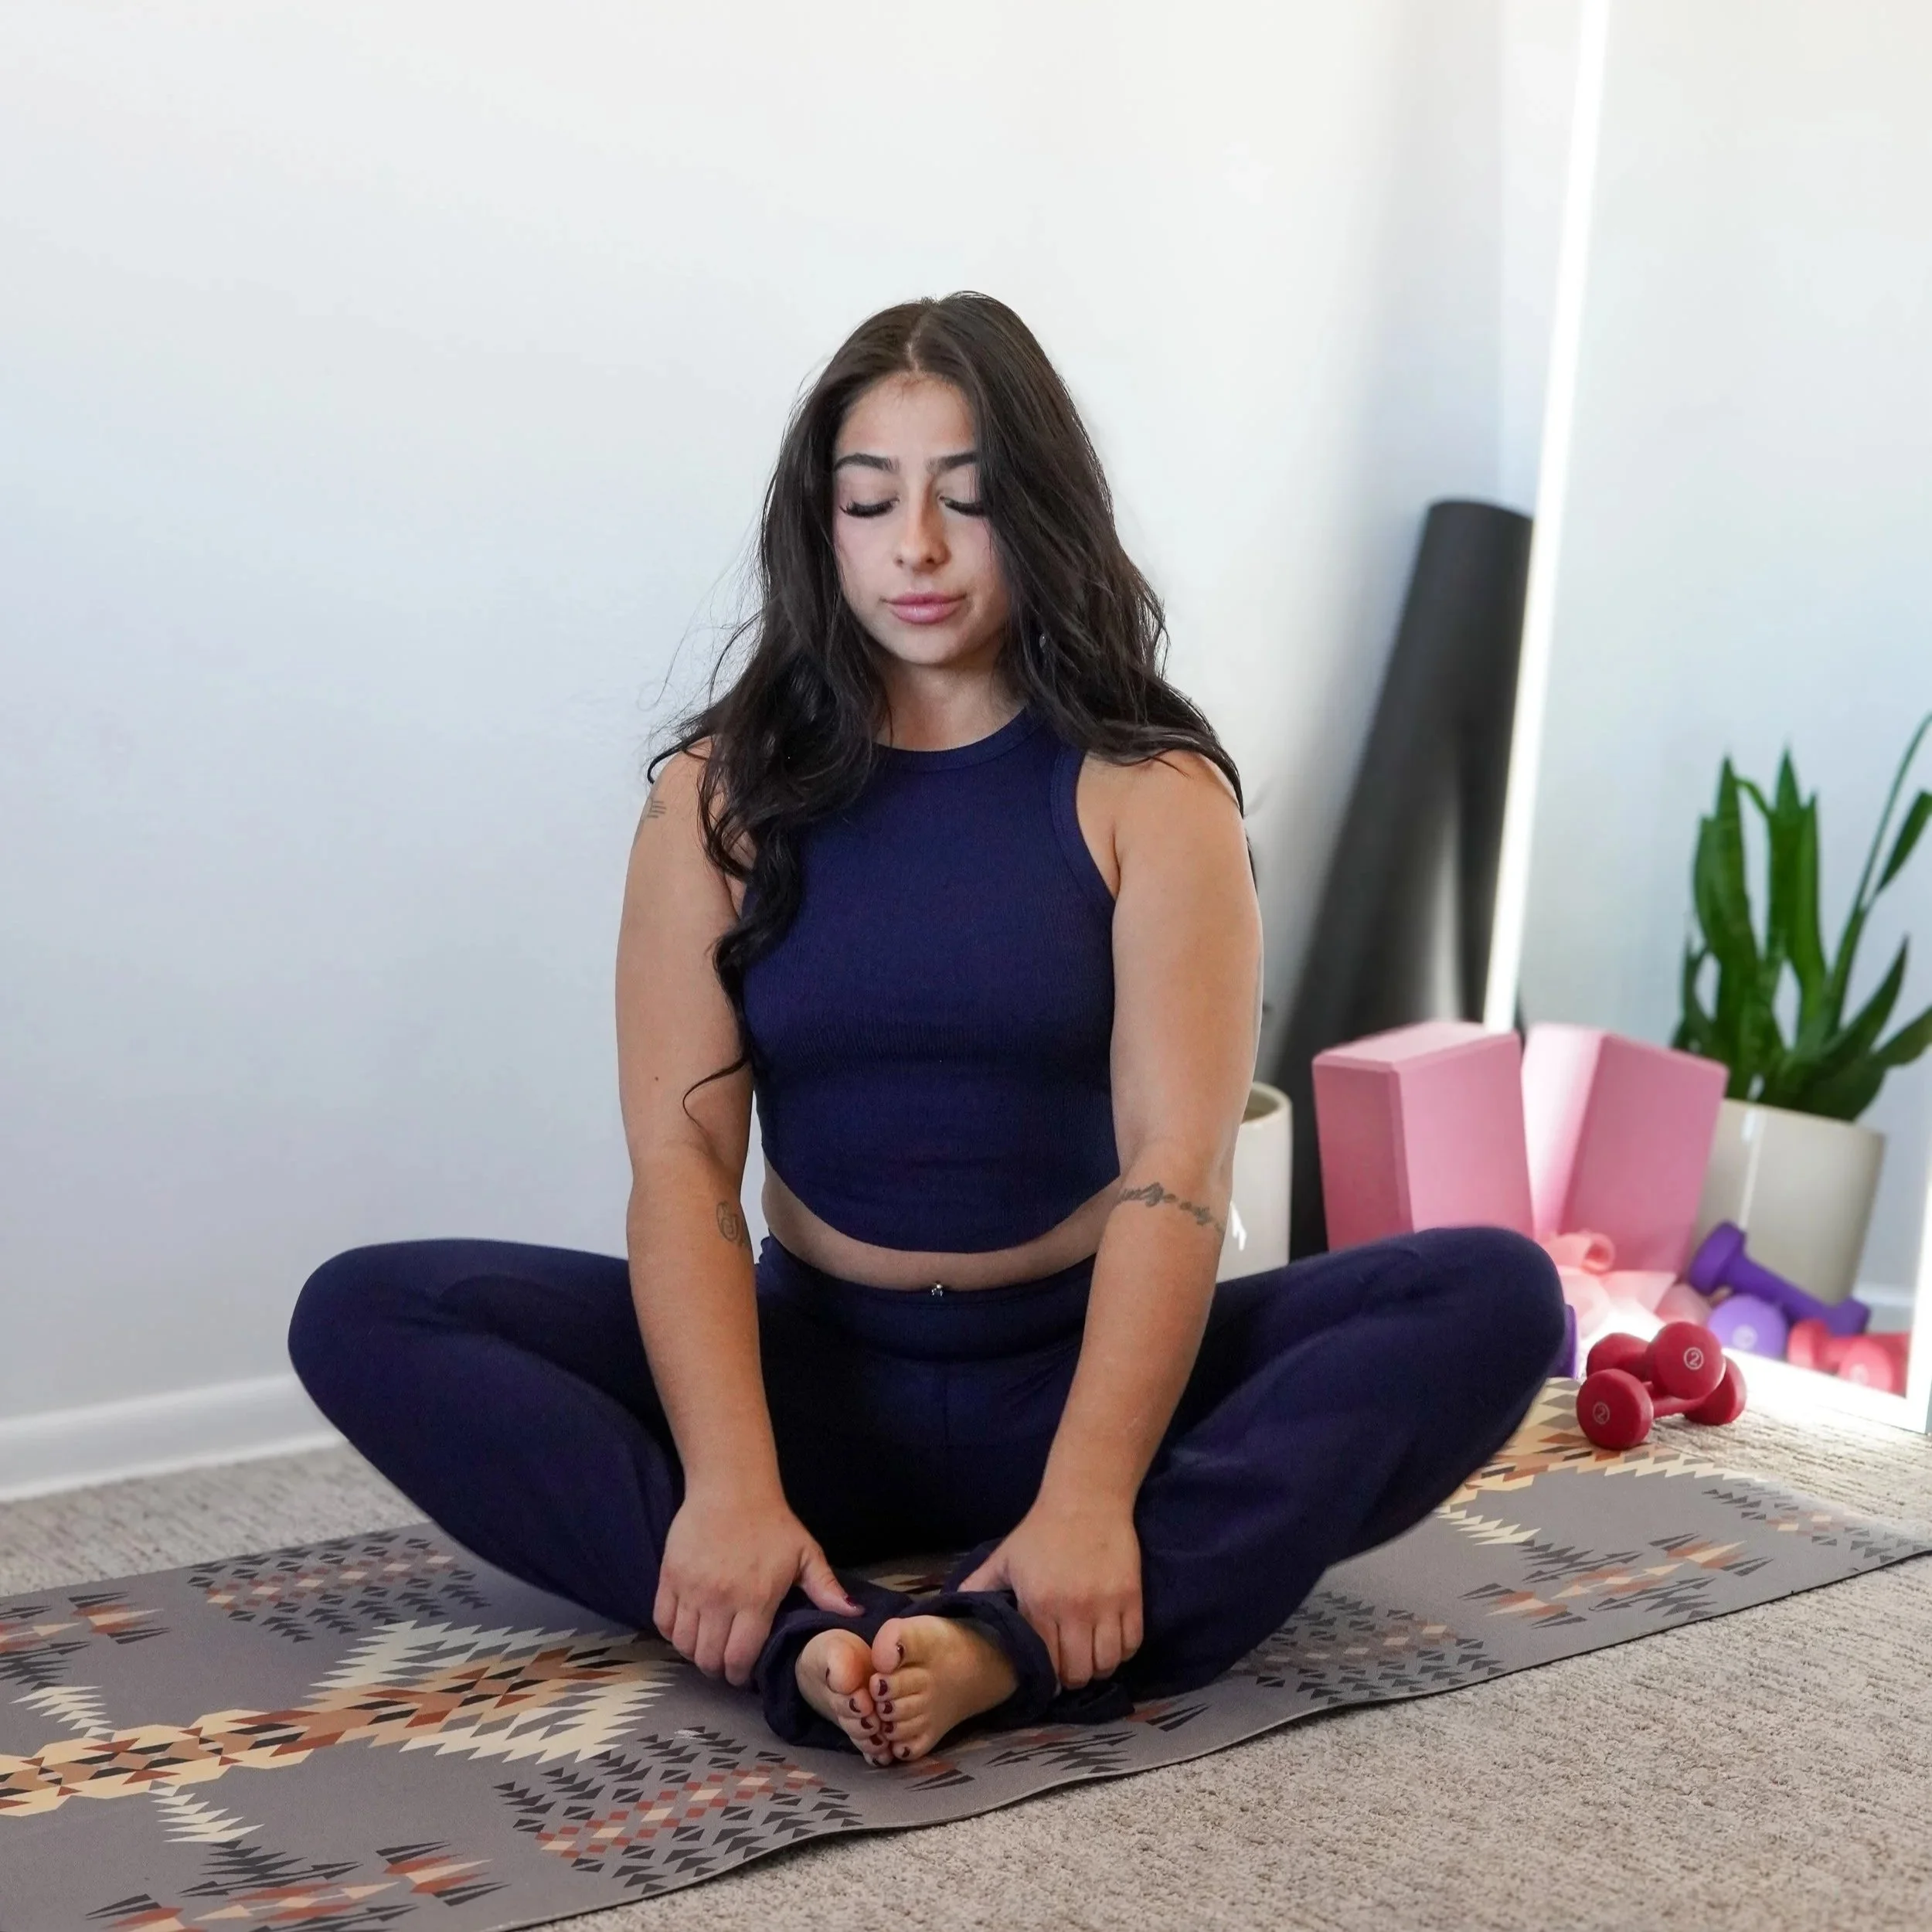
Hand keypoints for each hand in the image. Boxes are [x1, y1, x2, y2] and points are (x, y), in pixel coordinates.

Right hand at [654, 1488, 858, 1686]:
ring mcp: (691, 1589)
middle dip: (718, 1669)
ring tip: (707, 1646)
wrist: (731, 1486)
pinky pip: (662, 1621)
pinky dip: (672, 1633)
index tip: (743, 1675)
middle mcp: (720, 1600)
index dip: (740, 1676)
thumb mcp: (805, 1553)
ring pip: (684, 1644)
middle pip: (708, 1659)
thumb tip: (853, 1615)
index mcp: (756, 1600)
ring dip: (695, 1653)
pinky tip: (686, 1628)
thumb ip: (826, 1588)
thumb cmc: (772, 1522)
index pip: (740, 1659)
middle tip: (725, 1663)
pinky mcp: (670, 1576)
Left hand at [960, 1495, 1142, 1689]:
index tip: (1048, 1675)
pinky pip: (1132, 1644)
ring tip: (1092, 1656)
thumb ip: (980, 1585)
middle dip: (1073, 1677)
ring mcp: (1106, 1605)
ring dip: (1099, 1667)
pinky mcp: (1131, 1597)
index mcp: (1039, 1604)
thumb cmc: (1041, 1531)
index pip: (1047, 1665)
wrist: (1086, 1499)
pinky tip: (1112, 1641)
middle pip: (1079, 1672)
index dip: (1048, 1677)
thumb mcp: (1005, 1557)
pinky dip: (1123, 1651)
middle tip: (1070, 1667)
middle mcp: (1073, 1611)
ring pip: (1107, 1663)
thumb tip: (952, 1607)